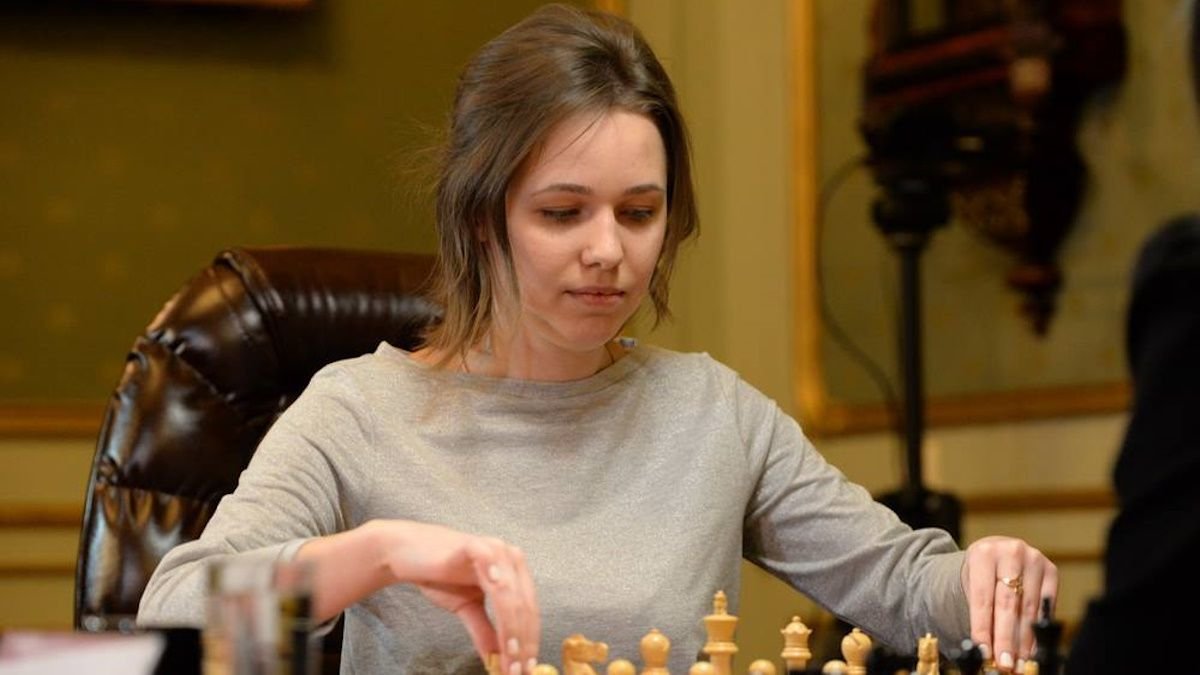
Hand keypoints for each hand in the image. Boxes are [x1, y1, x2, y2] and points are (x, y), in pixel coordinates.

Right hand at [368, 520, 540, 674]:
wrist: (406, 552)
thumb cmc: (439, 576)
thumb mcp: (466, 608)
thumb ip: (485, 631)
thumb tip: (499, 660)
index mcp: (514, 571)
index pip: (529, 611)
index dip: (529, 642)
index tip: (526, 670)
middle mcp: (511, 558)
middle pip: (524, 607)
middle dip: (522, 644)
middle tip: (517, 671)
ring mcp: (495, 549)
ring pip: (512, 596)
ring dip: (512, 632)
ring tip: (509, 659)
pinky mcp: (476, 545)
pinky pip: (493, 575)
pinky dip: (500, 598)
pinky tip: (503, 622)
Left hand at [961, 536, 1057, 670]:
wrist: (997, 550)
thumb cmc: (981, 572)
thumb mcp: (971, 584)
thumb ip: (979, 613)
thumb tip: (986, 649)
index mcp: (983, 553)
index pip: (982, 597)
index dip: (983, 628)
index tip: (984, 652)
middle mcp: (1010, 552)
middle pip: (1007, 603)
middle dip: (1005, 637)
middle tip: (1004, 661)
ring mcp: (1034, 559)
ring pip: (1028, 608)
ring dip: (1023, 639)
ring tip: (1018, 660)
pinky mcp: (1051, 570)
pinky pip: (1045, 606)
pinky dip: (1037, 630)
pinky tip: (1031, 647)